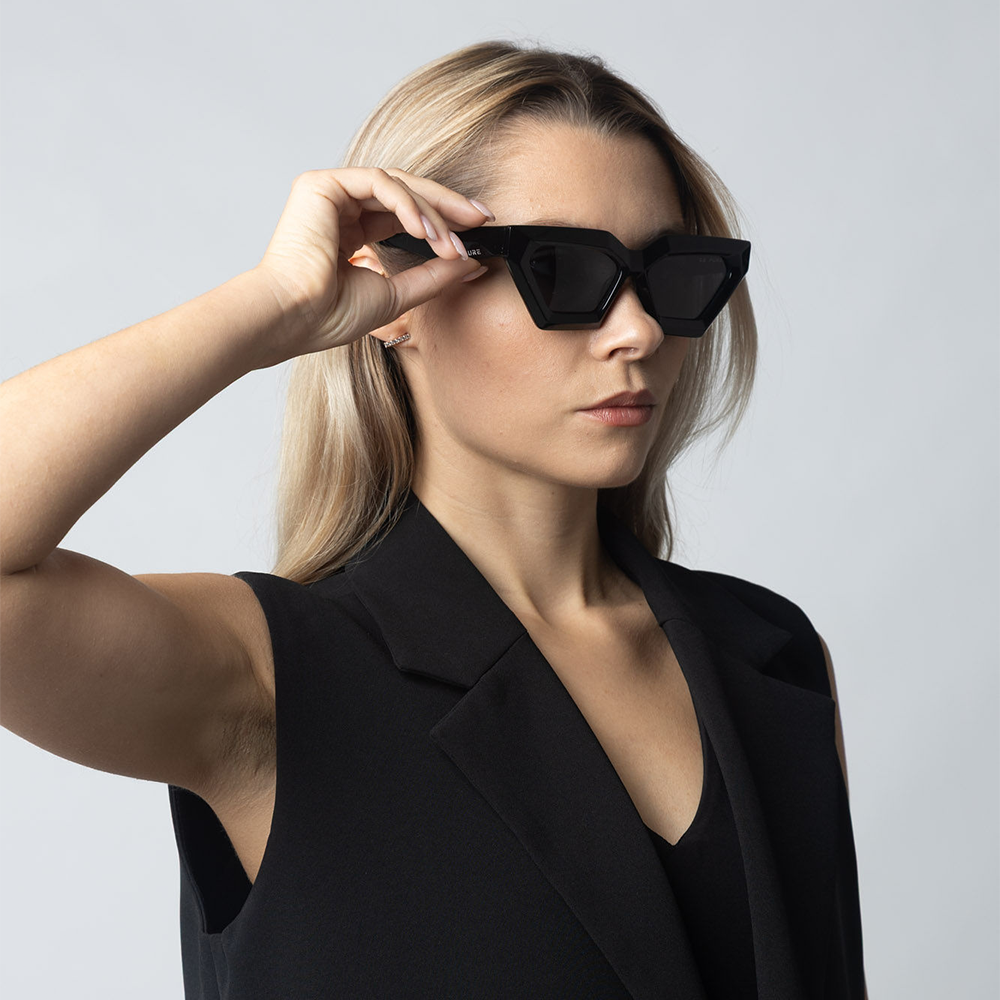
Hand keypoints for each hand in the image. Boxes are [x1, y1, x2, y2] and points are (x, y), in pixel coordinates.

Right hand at [250, 167, 489, 364]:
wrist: (292, 319)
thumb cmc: (328, 316)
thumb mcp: (397, 294)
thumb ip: (433, 276)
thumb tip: (471, 264)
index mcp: (352, 232)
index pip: (405, 214)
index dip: (443, 220)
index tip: (476, 232)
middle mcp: (341, 208)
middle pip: (406, 193)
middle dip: (447, 205)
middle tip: (481, 219)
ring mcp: (330, 194)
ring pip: (396, 185)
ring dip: (431, 212)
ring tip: (450, 242)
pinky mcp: (321, 185)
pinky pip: (378, 183)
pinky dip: (407, 204)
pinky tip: (424, 230)